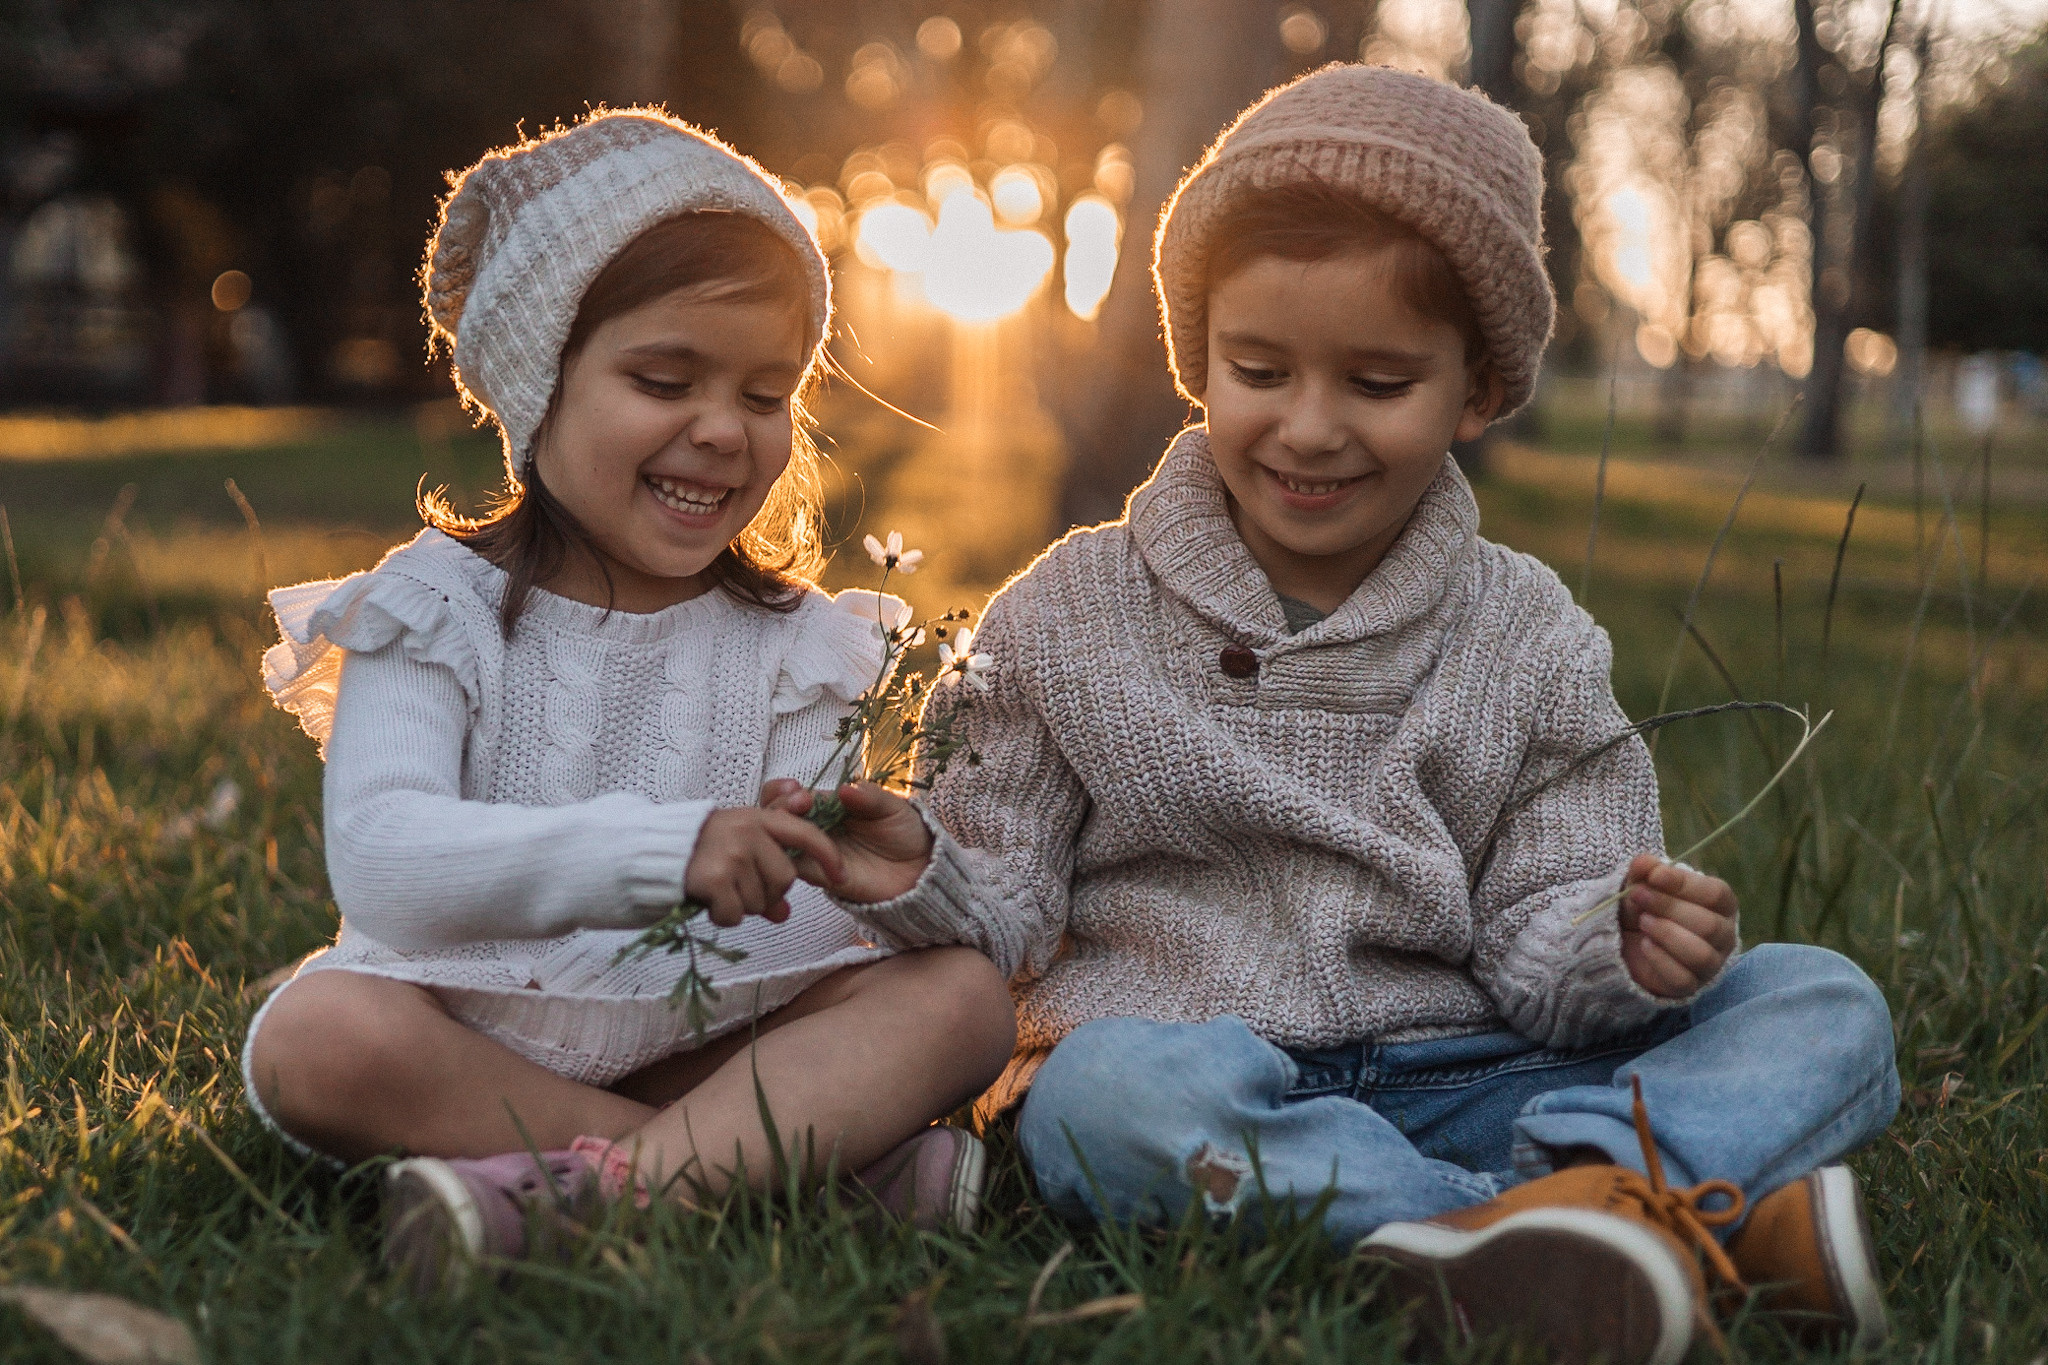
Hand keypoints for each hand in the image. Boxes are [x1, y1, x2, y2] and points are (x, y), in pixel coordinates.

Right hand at [684, 807, 844, 927]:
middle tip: (739, 889)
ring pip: (759, 901)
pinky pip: (734, 914)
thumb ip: (763, 873)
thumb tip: (783, 915)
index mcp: (758, 818)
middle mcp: (748, 831)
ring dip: (741, 906)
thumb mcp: (735, 849)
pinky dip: (722, 916)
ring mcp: (732, 853)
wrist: (648, 853)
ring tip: (718, 890)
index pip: (807, 834)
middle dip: (768, 894)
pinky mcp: (713, 877)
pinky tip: (708, 902)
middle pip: (785, 880)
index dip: (828, 856)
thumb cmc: (697, 851)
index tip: (842, 877)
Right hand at [759, 778, 934, 903]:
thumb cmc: (906, 831)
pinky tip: (803, 854)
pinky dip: (790, 862)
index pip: (795, 795)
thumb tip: (844, 789)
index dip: (788, 792)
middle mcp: (817, 826)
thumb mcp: (893, 808)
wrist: (921, 870)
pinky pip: (795, 870)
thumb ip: (870, 798)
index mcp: (830, 805)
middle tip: (799, 807)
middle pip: (778, 816)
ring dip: (780, 834)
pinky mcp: (821, 877)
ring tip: (798, 830)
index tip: (798, 792)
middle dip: (778, 808)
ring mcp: (816, 852)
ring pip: (780, 842)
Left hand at [1619, 854, 1738, 997]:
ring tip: (1643, 922)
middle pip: (1708, 924)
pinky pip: (1682, 978)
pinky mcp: (1691, 986)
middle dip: (1669, 907)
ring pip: (1700, 954)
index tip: (1653, 875)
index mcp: (1721, 904)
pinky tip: (1644, 945)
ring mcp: (1710, 963)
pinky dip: (1660, 959)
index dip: (1684, 884)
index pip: (1716, 894)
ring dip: (1667, 934)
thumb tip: (1644, 862)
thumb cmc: (1647, 905)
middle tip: (1638, 896)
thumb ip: (1645, 871)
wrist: (1628, 940)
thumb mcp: (1642, 883)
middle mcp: (1724, 934)